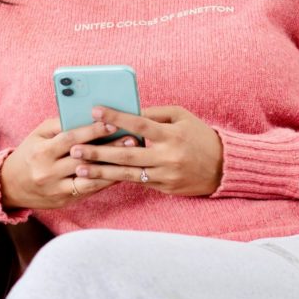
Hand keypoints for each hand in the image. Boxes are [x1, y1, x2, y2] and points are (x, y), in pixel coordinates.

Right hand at [0, 115, 140, 211]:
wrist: (10, 186)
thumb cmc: (29, 153)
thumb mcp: (38, 135)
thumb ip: (59, 125)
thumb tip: (86, 114)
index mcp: (41, 152)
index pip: (70, 139)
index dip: (92, 131)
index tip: (112, 122)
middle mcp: (48, 172)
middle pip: (83, 159)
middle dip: (109, 148)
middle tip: (131, 139)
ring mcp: (56, 189)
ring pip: (89, 178)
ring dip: (112, 168)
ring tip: (132, 158)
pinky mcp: (64, 201)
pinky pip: (89, 190)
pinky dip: (105, 181)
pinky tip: (120, 172)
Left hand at [66, 104, 224, 196]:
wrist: (224, 167)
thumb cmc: (200, 136)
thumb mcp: (182, 117)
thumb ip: (154, 114)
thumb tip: (127, 110)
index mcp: (172, 134)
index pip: (139, 123)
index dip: (116, 116)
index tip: (94, 110)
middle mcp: (168, 156)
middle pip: (127, 153)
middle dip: (99, 150)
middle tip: (74, 146)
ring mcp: (165, 175)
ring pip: (128, 173)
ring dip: (101, 170)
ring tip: (79, 167)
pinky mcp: (164, 188)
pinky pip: (136, 183)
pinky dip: (116, 179)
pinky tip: (97, 177)